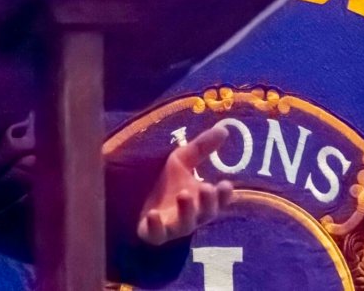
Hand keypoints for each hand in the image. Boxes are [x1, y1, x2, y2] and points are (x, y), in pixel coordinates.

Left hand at [137, 125, 233, 244]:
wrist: (137, 197)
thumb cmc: (167, 180)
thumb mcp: (182, 159)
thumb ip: (202, 147)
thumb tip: (224, 129)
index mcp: (202, 199)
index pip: (219, 199)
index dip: (224, 195)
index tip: (227, 184)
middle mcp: (193, 215)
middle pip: (206, 213)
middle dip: (208, 201)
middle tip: (207, 188)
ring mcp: (174, 226)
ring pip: (185, 224)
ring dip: (187, 211)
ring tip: (184, 195)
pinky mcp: (154, 233)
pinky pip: (157, 235)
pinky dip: (156, 227)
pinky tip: (154, 214)